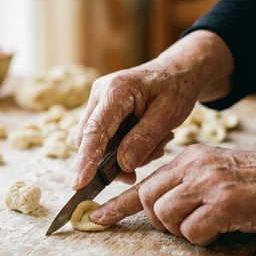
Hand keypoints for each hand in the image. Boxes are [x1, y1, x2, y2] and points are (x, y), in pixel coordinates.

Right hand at [73, 30, 233, 189]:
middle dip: (109, 162)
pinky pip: (105, 139)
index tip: (79, 184)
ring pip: (97, 143)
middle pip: (89, 139)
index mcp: (116, 90)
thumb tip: (123, 165)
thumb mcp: (169, 113)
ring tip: (155, 146)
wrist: (176, 72)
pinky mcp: (102, 111)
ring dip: (121, 155)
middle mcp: (100, 94)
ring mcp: (99, 102)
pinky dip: (124, 149)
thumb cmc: (176, 88)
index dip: (86, 159)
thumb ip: (145, 138)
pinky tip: (147, 143)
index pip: (95, 130)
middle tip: (133, 175)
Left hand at [89, 144, 255, 244]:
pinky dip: (201, 238)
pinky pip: (192, 231)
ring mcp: (208, 184)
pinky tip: (219, 229)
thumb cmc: (248, 181)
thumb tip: (154, 205)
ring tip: (205, 223)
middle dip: (157, 219)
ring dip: (181, 229)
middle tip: (181, 222)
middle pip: (148, 199)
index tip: (96, 216)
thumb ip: (181, 184)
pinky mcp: (224, 204)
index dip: (117, 203)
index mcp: (187, 159)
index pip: (144, 182)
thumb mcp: (209, 173)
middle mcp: (193, 167)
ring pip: (166, 215)